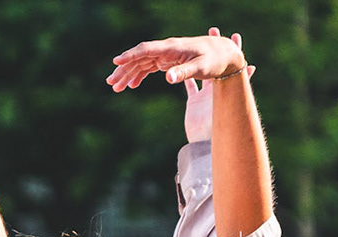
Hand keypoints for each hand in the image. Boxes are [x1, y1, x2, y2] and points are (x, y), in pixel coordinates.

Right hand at [109, 34, 247, 92]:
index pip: (146, 50)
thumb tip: (166, 78)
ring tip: (115, 87)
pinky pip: (149, 68)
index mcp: (172, 48)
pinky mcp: (169, 62)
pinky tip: (131, 85)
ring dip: (128, 74)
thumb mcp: (201, 68)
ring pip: (142, 63)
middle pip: (139, 58)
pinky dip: (139, 76)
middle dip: (124, 69)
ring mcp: (167, 55)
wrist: (227, 56)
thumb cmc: (216, 61)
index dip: (130, 56)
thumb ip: (184, 73)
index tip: (116, 62)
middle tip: (110, 83)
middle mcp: (167, 50)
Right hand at [181, 30, 252, 141]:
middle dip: (217, 49)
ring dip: (199, 60)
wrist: (204, 146)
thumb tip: (253, 66)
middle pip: (217, 65)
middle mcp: (217, 90)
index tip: (235, 36)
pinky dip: (185, 77)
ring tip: (195, 52)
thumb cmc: (216, 129)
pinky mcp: (194, 103)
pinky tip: (179, 67)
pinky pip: (189, 87)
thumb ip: (239, 86)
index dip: (234, 53)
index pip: (231, 67)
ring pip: (202, 73)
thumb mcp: (228, 104)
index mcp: (226, 89)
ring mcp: (205, 96)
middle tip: (215, 31)